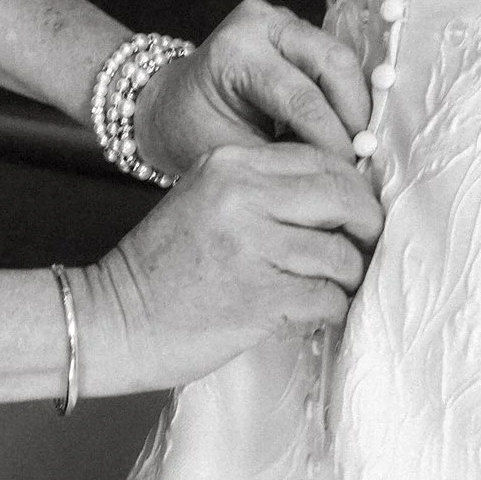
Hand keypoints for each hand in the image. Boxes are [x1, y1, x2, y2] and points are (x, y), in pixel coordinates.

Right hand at [75, 138, 383, 392]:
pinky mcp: (261, 297)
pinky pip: (327, 298)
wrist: (113, 319)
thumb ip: (264, 190)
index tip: (356, 214)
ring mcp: (252, 246)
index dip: (353, 189)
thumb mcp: (206, 200)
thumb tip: (341, 199)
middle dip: (366, 227)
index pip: (322, 159)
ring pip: (341, 254)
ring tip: (330, 288)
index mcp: (230, 163)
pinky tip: (312, 313)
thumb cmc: (163, 268)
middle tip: (364, 249)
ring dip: (347, 278)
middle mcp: (242, 195)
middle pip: (344, 197)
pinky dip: (331, 310)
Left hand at [134, 0, 373, 171]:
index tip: (348, 174)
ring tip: (360, 145)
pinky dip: (346, 94)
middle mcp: (260, 22)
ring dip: (355, 104)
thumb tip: (341, 172)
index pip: (300, 97)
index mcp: (234, 51)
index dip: (332, 139)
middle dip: (354, 114)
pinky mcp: (297, 28)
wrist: (173, 106)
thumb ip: (284, 158)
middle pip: (332, 62)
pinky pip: (335, 60)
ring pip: (341, 58)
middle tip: (364, 156)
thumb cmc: (193, 132)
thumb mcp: (233, 153)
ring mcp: (281, 19)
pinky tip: (351, 128)